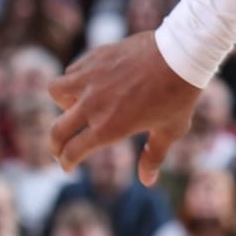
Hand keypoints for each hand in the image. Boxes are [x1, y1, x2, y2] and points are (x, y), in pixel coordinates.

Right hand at [51, 33, 199, 183]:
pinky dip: (74, 79)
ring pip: (55, 92)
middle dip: (54, 144)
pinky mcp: (93, 58)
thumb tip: (147, 181)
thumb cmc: (178, 96)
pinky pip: (71, 71)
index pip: (73, 151)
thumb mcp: (169, 131)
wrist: (181, 55)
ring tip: (76, 106)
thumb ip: (153, 156)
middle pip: (57, 130)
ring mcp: (90, 79)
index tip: (67, 166)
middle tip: (59, 147)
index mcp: (108, 128)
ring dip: (62, 103)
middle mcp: (92, 105)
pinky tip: (90, 83)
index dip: (66, 162)